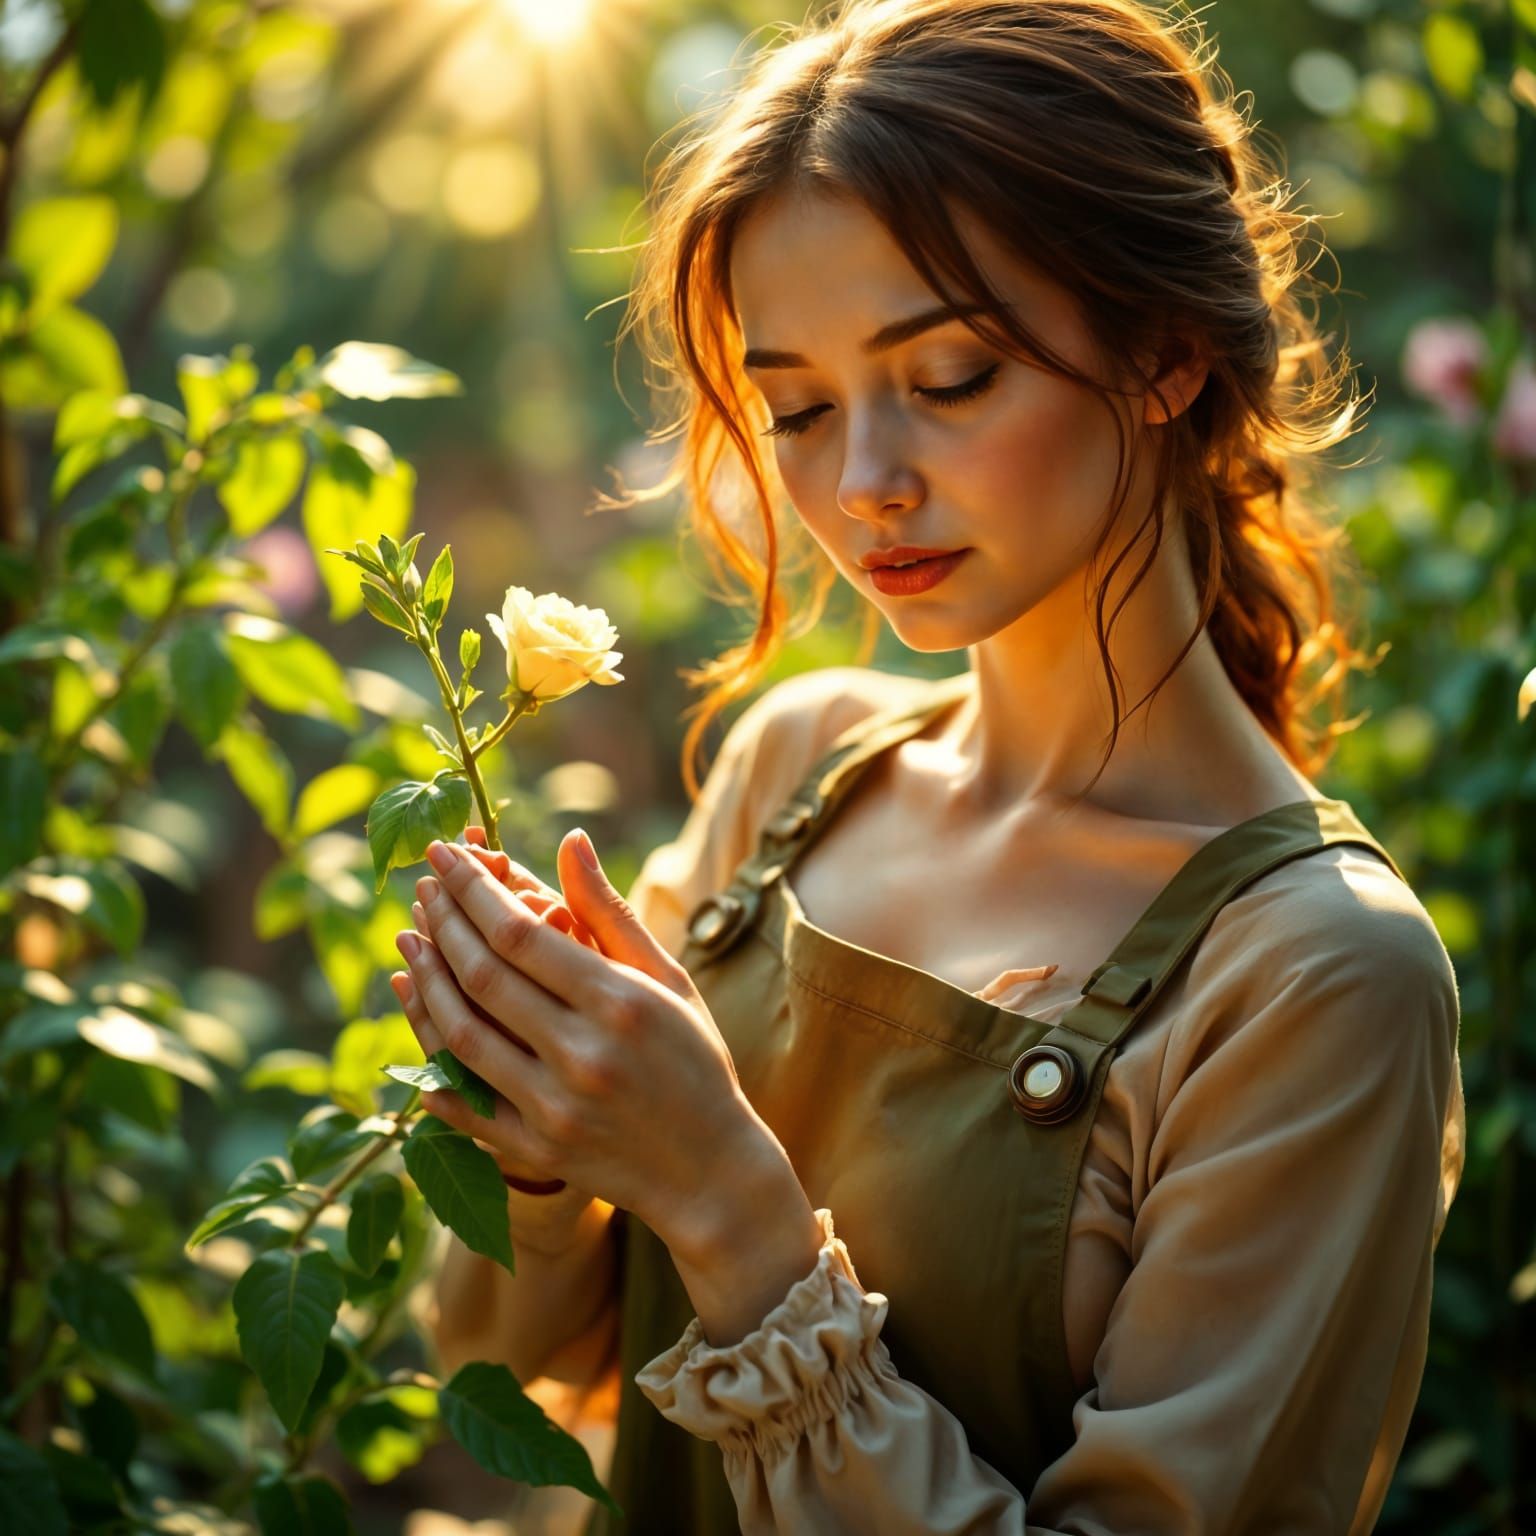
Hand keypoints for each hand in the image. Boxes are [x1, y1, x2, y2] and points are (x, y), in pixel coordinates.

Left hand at [392, 829, 783, 1261]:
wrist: (711, 1171)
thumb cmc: (695, 1059)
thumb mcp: (667, 979)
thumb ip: (610, 913)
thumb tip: (569, 840)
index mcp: (619, 1004)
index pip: (521, 932)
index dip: (472, 888)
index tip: (444, 854)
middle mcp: (582, 1055)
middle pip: (483, 977)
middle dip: (443, 921)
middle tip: (422, 886)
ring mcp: (553, 1109)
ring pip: (461, 1035)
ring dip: (426, 980)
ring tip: (408, 938)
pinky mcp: (534, 1151)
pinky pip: (461, 1103)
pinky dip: (427, 1059)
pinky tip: (414, 1010)